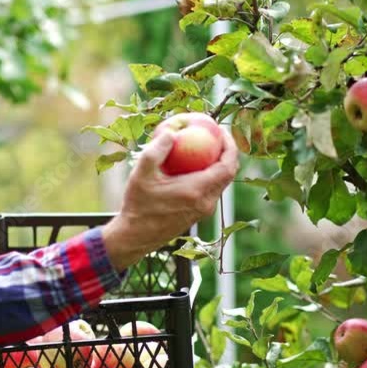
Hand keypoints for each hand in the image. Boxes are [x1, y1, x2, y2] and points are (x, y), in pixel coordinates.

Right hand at [103, 125, 238, 270]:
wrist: (136, 236)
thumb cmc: (138, 204)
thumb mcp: (141, 174)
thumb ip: (157, 150)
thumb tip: (172, 131)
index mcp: (196, 191)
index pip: (227, 166)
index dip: (230, 147)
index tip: (222, 131)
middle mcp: (205, 202)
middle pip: (228, 174)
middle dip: (227, 153)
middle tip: (217, 136)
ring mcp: (203, 210)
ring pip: (221, 183)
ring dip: (219, 164)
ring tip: (206, 148)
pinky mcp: (198, 214)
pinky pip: (211, 191)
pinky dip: (209, 175)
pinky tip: (194, 166)